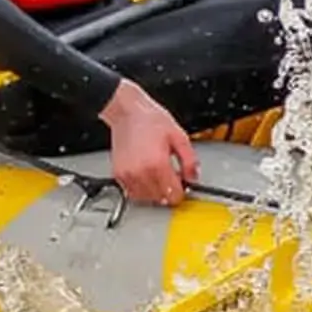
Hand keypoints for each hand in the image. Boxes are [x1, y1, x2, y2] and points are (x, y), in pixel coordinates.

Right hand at [102, 78, 197, 206]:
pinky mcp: (118, 174)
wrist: (127, 112)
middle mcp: (140, 173)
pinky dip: (141, 189)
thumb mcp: (179, 136)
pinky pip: (132, 193)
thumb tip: (193, 177)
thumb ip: (190, 160)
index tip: (183, 184)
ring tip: (159, 175)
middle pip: (160, 199)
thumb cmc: (150, 120)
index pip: (173, 195)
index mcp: (157, 164)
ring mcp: (127, 175)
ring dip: (155, 192)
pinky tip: (147, 176)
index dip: (181, 190)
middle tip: (172, 176)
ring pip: (146, 199)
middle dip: (169, 190)